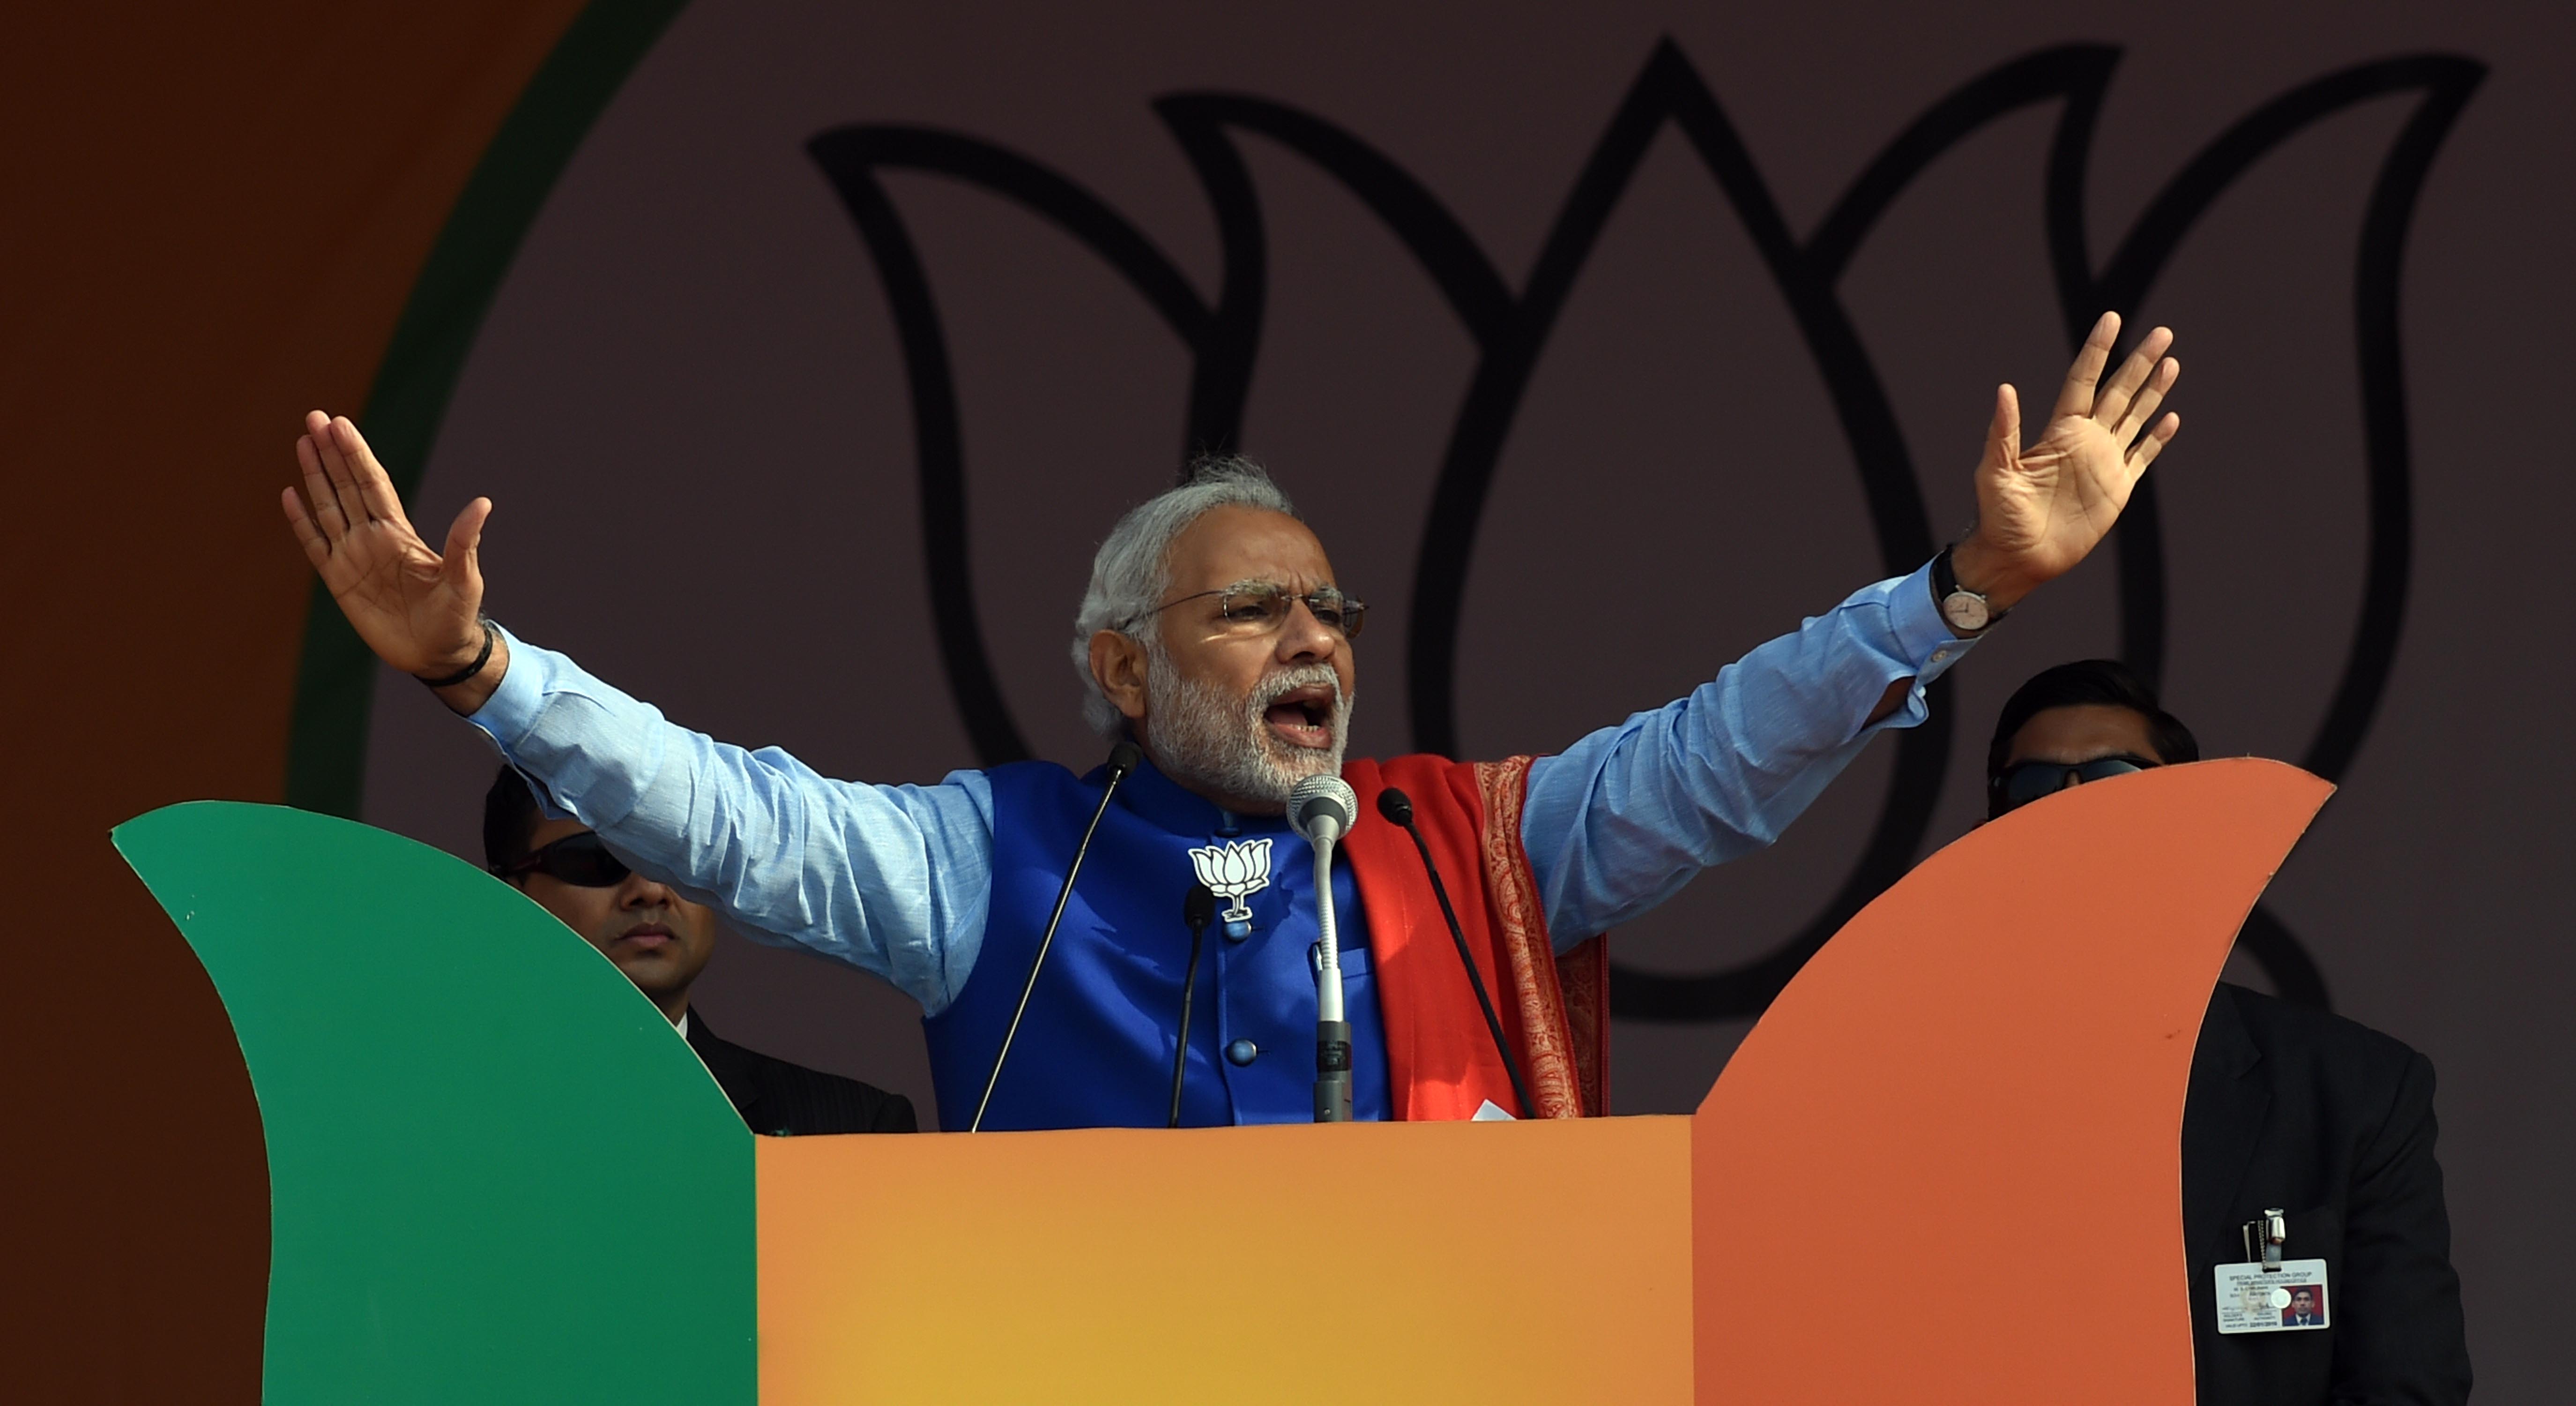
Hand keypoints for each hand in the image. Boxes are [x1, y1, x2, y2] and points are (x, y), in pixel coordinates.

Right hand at [280, 411, 507, 710]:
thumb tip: (483, 504)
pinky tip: (290, 495)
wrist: (437, 653)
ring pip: (328, 507)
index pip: (373, 483)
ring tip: (302, 442)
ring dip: (315, 476)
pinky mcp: (339, 581)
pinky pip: (315, 544)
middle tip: (315, 416)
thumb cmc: (455, 616)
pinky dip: (301, 521)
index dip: (356, 454)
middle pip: (347, 485)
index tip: (341, 424)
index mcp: (400, 532)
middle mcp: (373, 537)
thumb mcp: (464, 578)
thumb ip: (464, 542)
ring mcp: (353, 556)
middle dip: (332, 452)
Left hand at [1951, 312, 2179, 610]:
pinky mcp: (2117, 489)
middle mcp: (2085, 441)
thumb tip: (2004, 388)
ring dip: (2153, 391)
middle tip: (2163, 333)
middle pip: (2119, 392)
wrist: (2018, 557)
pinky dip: (2157, 438)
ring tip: (2171, 362)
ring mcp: (2103, 463)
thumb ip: (2003, 432)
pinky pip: (2142, 456)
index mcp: (2058, 432)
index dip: (2098, 351)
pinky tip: (2171, 417)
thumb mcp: (1995, 472)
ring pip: (2135, 417)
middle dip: (2140, 363)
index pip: (2083, 381)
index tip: (2112, 319)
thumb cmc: (1998, 516)